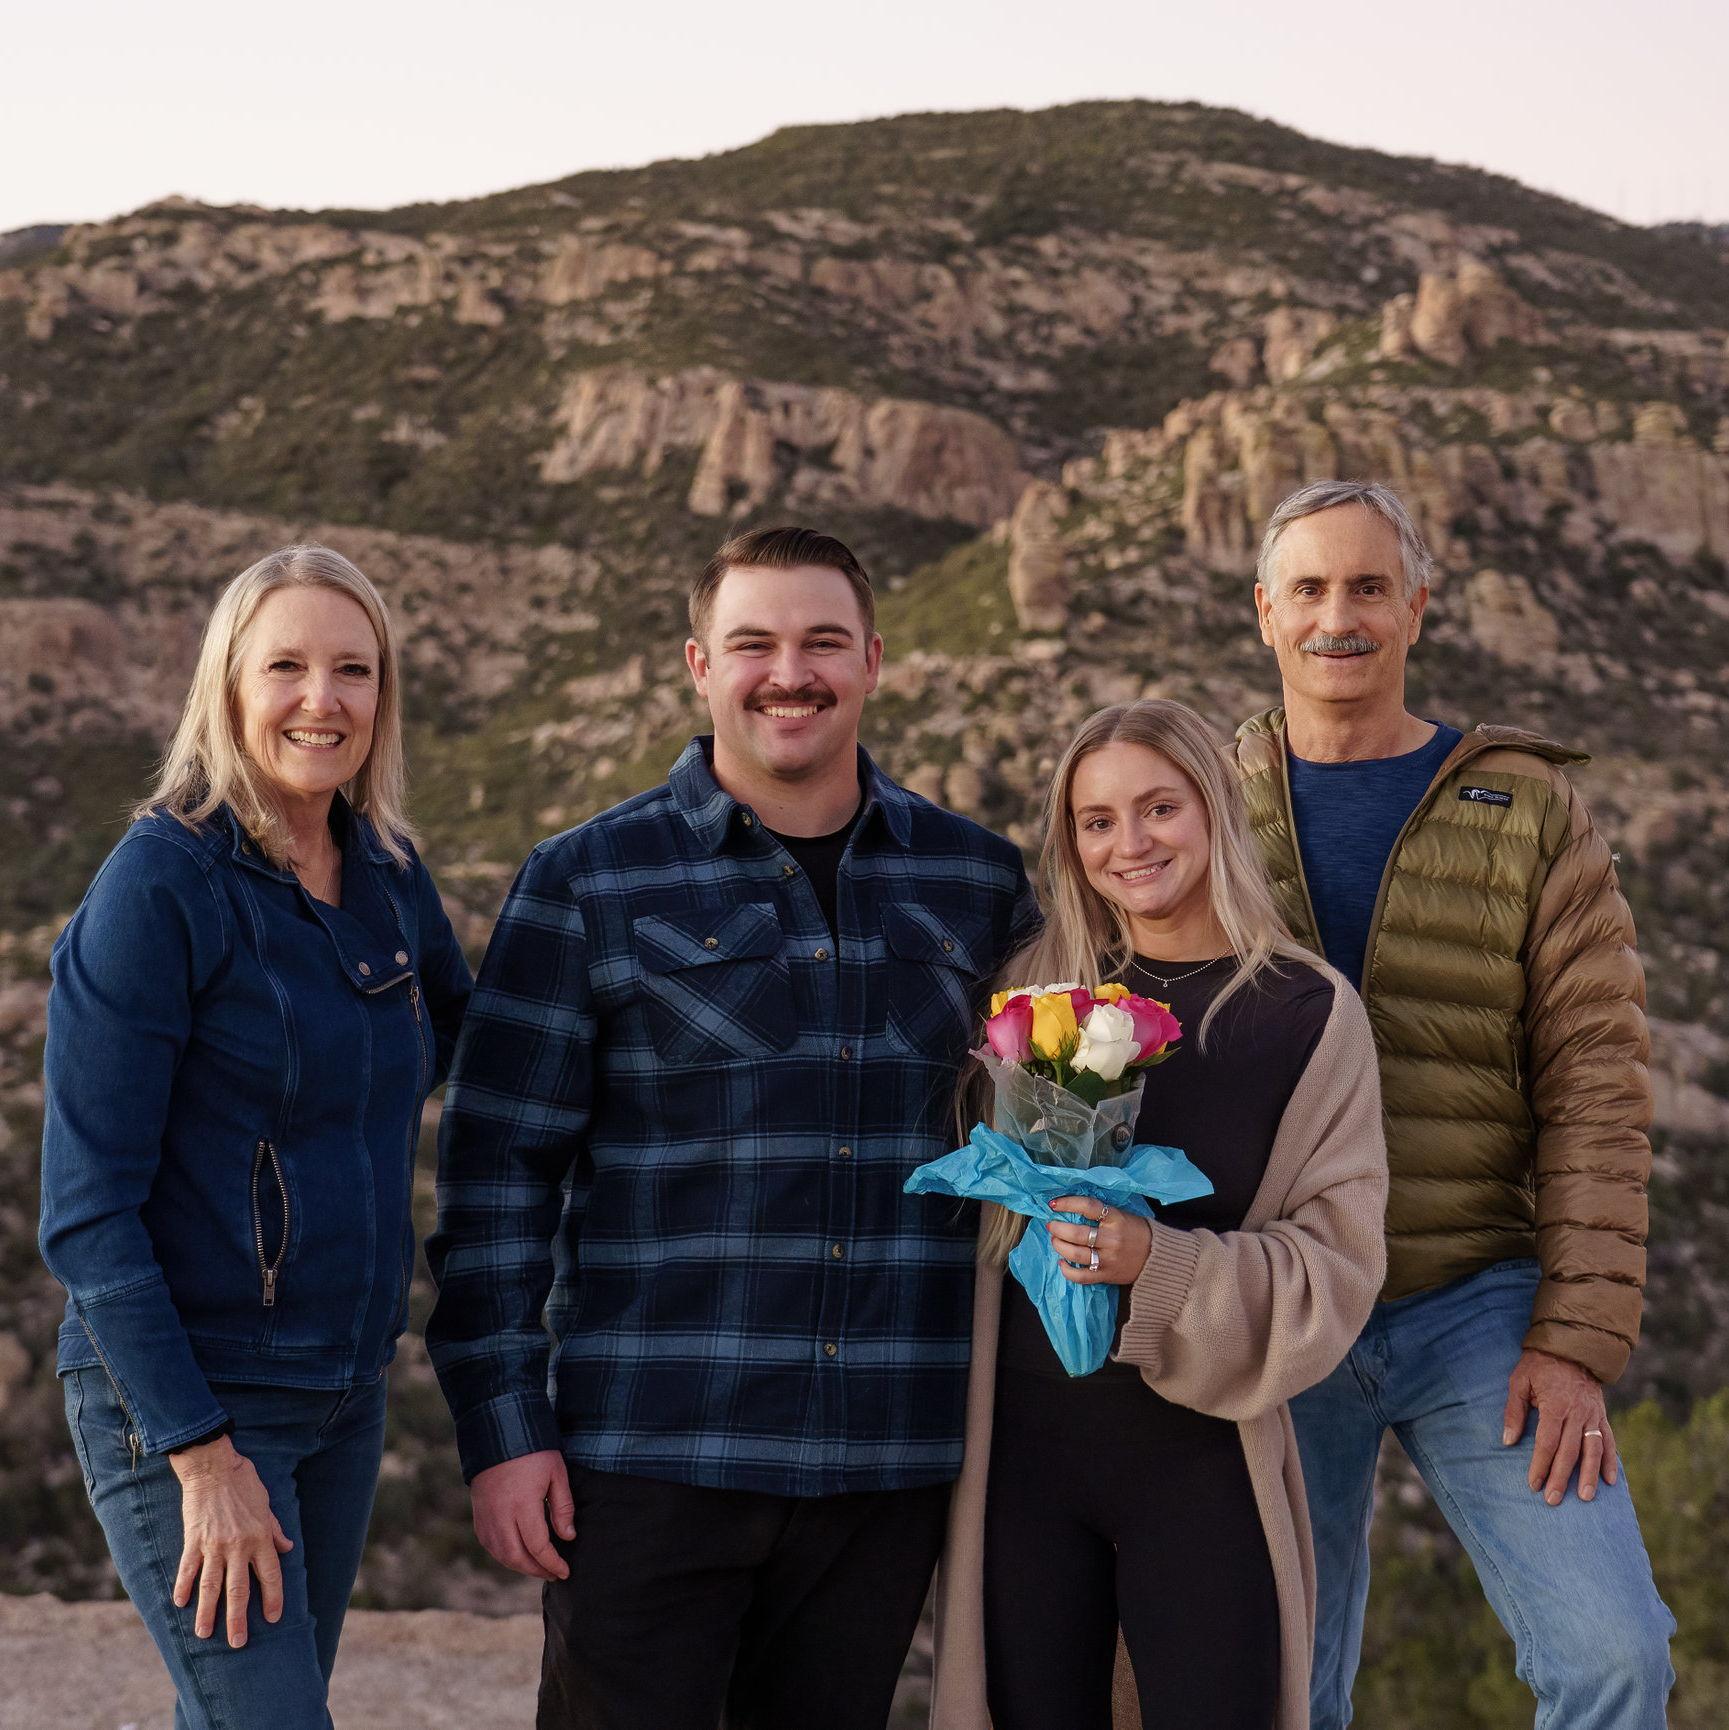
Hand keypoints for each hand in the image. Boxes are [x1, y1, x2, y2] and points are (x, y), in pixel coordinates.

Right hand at [169, 1436, 293, 1647]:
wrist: (213, 1467)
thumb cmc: (243, 1482)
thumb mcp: (266, 1503)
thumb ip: (275, 1528)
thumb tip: (288, 1547)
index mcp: (260, 1536)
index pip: (270, 1574)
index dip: (273, 1598)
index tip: (274, 1617)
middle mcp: (239, 1545)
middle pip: (239, 1589)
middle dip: (239, 1619)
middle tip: (238, 1643)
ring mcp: (214, 1545)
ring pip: (211, 1587)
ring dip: (208, 1613)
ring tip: (205, 1635)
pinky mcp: (193, 1541)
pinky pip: (188, 1570)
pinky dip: (184, 1587)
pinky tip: (180, 1604)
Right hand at [471, 1450, 575, 1580]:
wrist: (498, 1434)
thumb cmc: (533, 1451)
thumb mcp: (556, 1473)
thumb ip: (562, 1507)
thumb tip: (567, 1537)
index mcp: (522, 1504)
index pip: (538, 1546)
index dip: (552, 1563)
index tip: (565, 1572)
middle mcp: (501, 1516)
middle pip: (517, 1557)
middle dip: (537, 1570)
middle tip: (554, 1573)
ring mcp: (486, 1517)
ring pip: (502, 1555)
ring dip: (521, 1566)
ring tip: (539, 1567)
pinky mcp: (478, 1516)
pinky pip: (490, 1546)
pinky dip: (505, 1556)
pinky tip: (519, 1555)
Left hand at [1046, 1196, 1152, 1285]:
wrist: (1157, 1258)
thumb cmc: (1136, 1232)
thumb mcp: (1122, 1215)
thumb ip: (1100, 1212)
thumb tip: (1070, 1207)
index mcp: (1116, 1219)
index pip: (1088, 1207)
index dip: (1068, 1203)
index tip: (1053, 1204)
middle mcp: (1111, 1239)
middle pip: (1077, 1234)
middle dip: (1058, 1229)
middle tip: (1051, 1225)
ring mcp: (1108, 1259)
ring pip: (1076, 1254)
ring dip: (1060, 1246)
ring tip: (1055, 1241)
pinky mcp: (1106, 1275)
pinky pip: (1081, 1276)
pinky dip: (1067, 1271)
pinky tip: (1062, 1263)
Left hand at [1502, 1348, 1618, 1504]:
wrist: (1571, 1347)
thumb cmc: (1539, 1365)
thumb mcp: (1519, 1382)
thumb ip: (1513, 1412)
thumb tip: (1507, 1441)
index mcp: (1554, 1406)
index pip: (1547, 1443)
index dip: (1540, 1464)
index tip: (1533, 1484)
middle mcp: (1577, 1414)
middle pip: (1569, 1452)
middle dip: (1560, 1477)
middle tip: (1553, 1500)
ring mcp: (1592, 1416)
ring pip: (1592, 1450)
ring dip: (1588, 1476)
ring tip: (1584, 1497)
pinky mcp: (1602, 1416)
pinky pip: (1608, 1442)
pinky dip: (1609, 1461)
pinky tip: (1609, 1481)